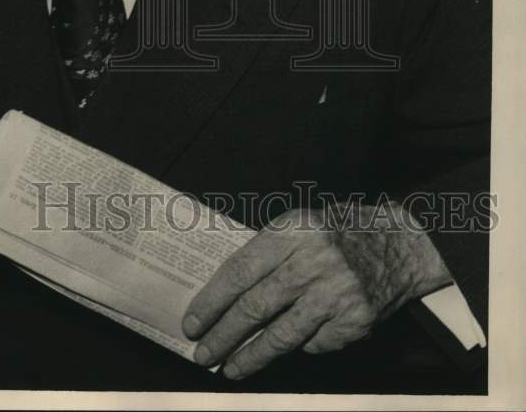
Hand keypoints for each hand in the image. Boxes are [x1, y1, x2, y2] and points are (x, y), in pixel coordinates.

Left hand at [182, 202, 451, 379]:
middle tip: (201, 355)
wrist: (401, 242)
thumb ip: (268, 251)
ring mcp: (336, 295)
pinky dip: (300, 347)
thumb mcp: (301, 224)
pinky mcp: (355, 321)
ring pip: (282, 335)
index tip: (192, 323)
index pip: (241, 270)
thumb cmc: (339, 231)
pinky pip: (315, 344)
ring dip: (251, 356)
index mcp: (292, 231)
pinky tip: (288, 348)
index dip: (213, 301)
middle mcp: (312, 263)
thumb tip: (225, 293)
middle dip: (223, 336)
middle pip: (256, 307)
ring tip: (229, 369)